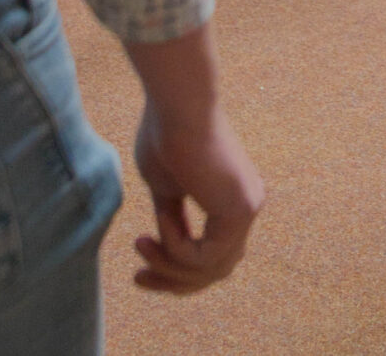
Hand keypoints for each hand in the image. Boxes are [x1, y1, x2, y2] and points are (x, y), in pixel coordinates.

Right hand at [125, 28, 263, 295]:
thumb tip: (170, 251)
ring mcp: (248, 208)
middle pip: (214, 270)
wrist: (176, 105)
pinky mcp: (241, 210)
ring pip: (209, 268)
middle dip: (173, 279)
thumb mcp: (166, 189)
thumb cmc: (166, 135)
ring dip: (168, 265)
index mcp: (232, 200)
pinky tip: (163, 220)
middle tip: (137, 279)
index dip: (174, 270)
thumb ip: (174, 219)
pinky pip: (205, 255)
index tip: (139, 271)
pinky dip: (176, 246)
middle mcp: (247, 206)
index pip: (211, 256)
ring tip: (141, 243)